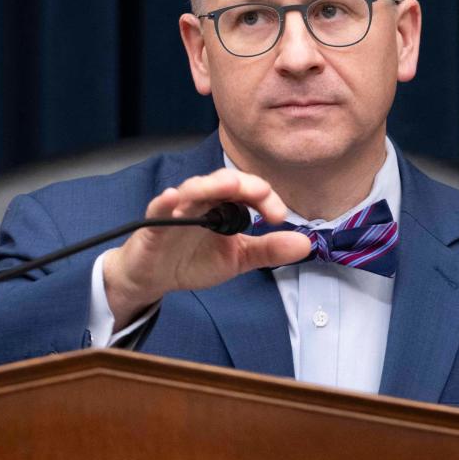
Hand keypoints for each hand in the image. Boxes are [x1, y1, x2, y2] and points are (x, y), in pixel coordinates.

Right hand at [101, 169, 311, 328]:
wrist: (153, 277)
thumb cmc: (192, 260)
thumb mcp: (238, 258)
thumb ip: (269, 250)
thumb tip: (305, 243)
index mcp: (222, 206)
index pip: (248, 191)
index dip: (266, 198)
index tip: (279, 218)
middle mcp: (201, 202)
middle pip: (223, 182)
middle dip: (246, 185)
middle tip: (263, 197)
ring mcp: (176, 211)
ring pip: (193, 189)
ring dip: (211, 185)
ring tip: (228, 185)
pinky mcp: (154, 226)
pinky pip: (158, 209)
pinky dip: (166, 202)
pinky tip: (174, 197)